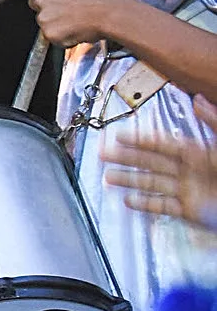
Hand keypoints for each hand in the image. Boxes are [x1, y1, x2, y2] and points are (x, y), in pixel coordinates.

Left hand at [29, 0, 125, 47]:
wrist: (107, 14)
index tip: (50, 3)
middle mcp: (42, 0)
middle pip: (40, 10)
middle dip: (52, 15)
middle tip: (69, 16)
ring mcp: (43, 17)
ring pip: (46, 25)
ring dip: (57, 27)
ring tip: (76, 23)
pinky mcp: (48, 33)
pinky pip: (52, 38)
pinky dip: (62, 38)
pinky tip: (75, 31)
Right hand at [104, 95, 216, 230]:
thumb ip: (212, 121)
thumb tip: (198, 100)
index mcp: (196, 152)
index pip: (161, 144)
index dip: (139, 139)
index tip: (119, 135)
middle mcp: (188, 170)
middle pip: (151, 163)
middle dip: (126, 158)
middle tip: (104, 154)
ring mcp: (187, 190)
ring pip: (152, 184)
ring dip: (130, 181)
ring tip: (109, 178)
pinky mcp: (188, 211)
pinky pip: (162, 206)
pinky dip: (145, 204)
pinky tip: (129, 201)